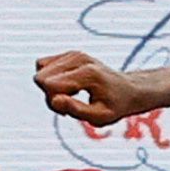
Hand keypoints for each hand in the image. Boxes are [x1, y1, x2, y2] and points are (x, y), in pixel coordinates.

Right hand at [31, 51, 148, 125]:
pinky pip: (44, 65)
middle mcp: (78, 58)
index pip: (48, 84)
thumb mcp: (99, 117)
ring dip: (50, 88)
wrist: (128, 90)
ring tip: (70, 96)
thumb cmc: (115, 106)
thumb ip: (75, 109)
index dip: (53, 103)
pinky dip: (51, 79)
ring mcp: (74, 53)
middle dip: (49, 96)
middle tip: (69, 105)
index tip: (67, 112)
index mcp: (87, 73)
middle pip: (41, 77)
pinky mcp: (70, 53)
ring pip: (40, 70)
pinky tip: (68, 88)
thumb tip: (53, 100)